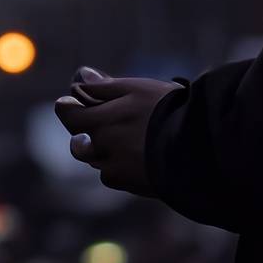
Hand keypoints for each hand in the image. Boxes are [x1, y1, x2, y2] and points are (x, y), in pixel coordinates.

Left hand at [53, 68, 177, 195]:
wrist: (195, 149)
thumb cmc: (166, 111)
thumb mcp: (136, 89)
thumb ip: (105, 87)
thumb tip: (80, 77)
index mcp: (101, 121)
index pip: (69, 115)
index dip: (68, 107)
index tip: (69, 102)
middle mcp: (102, 147)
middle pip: (81, 141)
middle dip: (84, 132)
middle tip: (99, 122)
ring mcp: (115, 169)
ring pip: (97, 160)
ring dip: (101, 151)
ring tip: (125, 139)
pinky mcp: (130, 185)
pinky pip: (114, 176)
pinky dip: (119, 166)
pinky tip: (137, 157)